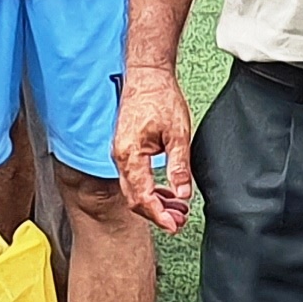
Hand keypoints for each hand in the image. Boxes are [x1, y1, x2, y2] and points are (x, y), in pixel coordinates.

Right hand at [113, 64, 196, 233]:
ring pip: (134, 189)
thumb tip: (183, 193)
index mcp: (129, 154)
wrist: (147, 75)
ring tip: (177, 211)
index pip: (141, 196)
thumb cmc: (160, 97)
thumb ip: (179, 166)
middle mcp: (120, 157)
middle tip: (178, 222)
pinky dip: (150, 189)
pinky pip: (135, 178)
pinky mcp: (126, 150)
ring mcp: (121, 154)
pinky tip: (166, 193)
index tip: (173, 225)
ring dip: (154, 203)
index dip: (157, 215)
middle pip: (134, 198)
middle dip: (156, 213)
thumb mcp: (178, 133)